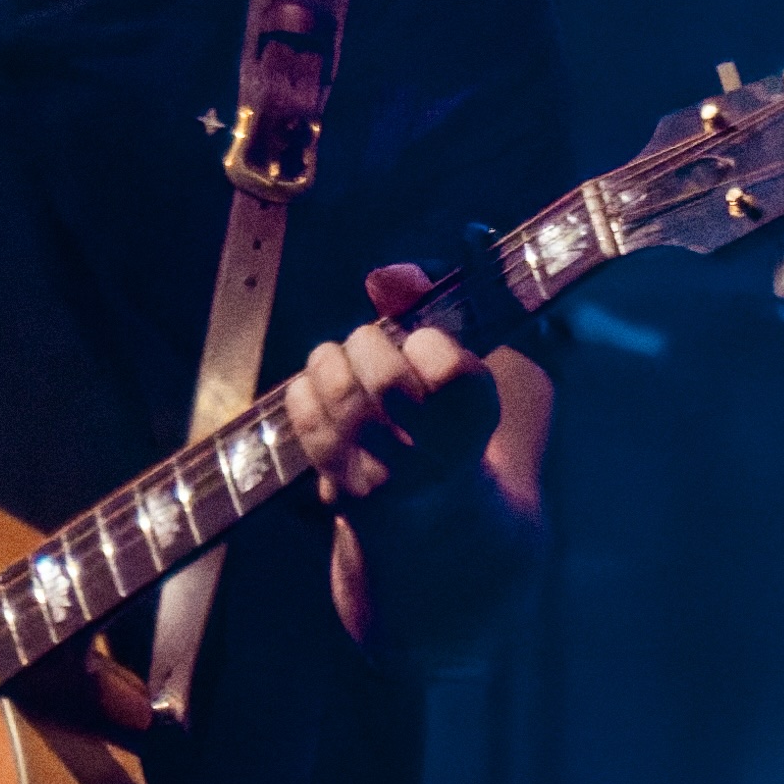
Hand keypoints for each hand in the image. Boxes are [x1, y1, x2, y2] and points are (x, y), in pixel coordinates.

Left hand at [281, 262, 502, 513]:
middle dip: (367, 344)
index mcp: (476, 418)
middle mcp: (437, 456)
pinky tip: (319, 389)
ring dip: (331, 362)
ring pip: (344, 399)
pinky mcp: (342, 489)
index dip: (426, 344)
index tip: (420, 343)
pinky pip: (309, 423)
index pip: (451, 372)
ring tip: (338, 360)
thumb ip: (434, 305)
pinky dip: (306, 390)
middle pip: (388, 382)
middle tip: (368, 344)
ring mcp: (388, 478)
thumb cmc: (451, 417)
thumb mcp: (467, 361)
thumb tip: (386, 276)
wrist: (440, 507)